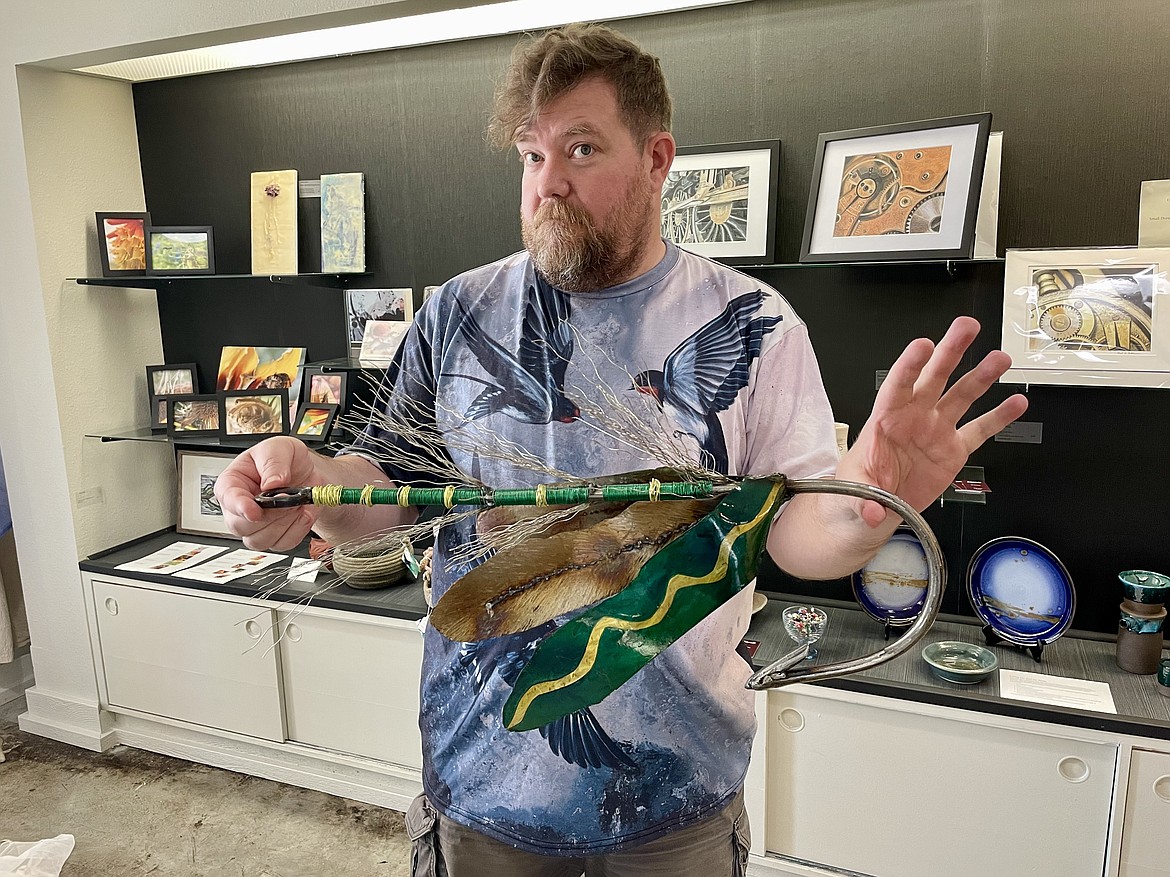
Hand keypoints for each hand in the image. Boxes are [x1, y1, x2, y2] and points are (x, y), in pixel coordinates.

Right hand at [214, 436, 325, 550]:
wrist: (306, 471)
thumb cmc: (285, 458)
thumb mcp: (280, 447)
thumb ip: (274, 462)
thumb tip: (272, 483)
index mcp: (232, 482)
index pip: (227, 499)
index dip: (239, 507)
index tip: (255, 511)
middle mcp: (239, 507)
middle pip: (241, 526)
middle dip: (270, 516)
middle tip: (290, 500)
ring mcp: (255, 525)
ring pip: (260, 540)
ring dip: (285, 523)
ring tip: (298, 503)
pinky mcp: (274, 535)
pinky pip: (282, 544)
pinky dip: (298, 530)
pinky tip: (304, 513)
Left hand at [839, 316, 1027, 527]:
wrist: (871, 510)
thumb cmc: (855, 493)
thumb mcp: (851, 498)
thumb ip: (863, 501)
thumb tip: (873, 512)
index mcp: (884, 422)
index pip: (896, 387)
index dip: (909, 365)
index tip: (923, 346)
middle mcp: (913, 418)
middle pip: (932, 378)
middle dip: (949, 352)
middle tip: (966, 327)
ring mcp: (935, 431)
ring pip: (960, 396)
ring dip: (981, 377)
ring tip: (1000, 358)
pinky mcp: (952, 450)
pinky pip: (979, 430)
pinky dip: (999, 417)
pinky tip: (1016, 402)